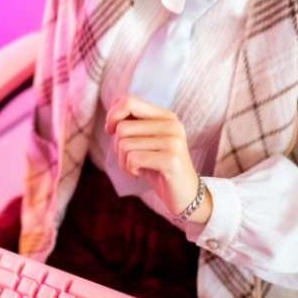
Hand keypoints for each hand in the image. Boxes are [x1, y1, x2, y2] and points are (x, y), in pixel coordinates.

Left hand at [105, 94, 211, 222]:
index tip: (111, 131)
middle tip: (130, 160)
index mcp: (166, 117)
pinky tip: (141, 175)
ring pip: (124, 144)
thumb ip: (134, 124)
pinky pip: (132, 159)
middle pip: (122, 127)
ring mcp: (173, 141)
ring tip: (137, 169)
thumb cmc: (159, 168)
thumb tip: (111, 112)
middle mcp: (172, 125)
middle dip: (117, 148)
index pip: (129, 101)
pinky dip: (130, 170)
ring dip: (123, 162)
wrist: (186, 196)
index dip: (113, 115)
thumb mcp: (146, 141)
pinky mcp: (171, 160)